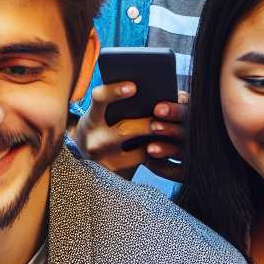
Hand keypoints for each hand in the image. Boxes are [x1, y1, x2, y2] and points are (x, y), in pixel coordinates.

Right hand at [71, 84, 187, 179]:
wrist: (86, 166)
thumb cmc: (102, 130)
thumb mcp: (101, 116)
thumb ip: (118, 104)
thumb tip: (158, 92)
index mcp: (91, 119)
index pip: (98, 99)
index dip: (114, 91)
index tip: (133, 87)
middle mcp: (95, 141)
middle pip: (125, 130)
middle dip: (149, 123)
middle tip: (168, 116)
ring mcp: (106, 162)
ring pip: (141, 151)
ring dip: (161, 140)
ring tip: (177, 130)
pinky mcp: (118, 176)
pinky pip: (145, 163)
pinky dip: (160, 153)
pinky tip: (173, 147)